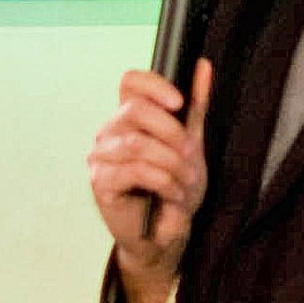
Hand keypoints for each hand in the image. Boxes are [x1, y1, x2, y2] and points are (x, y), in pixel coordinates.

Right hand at [88, 59, 209, 302]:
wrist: (167, 235)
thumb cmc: (175, 190)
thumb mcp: (192, 144)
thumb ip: (195, 106)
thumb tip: (203, 66)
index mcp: (129, 117)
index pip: (130, 82)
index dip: (154, 85)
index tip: (179, 103)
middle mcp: (109, 132)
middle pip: (134, 110)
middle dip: (171, 133)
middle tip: (192, 156)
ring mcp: (101, 156)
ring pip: (137, 143)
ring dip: (171, 164)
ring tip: (186, 182)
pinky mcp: (100, 182)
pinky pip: (133, 170)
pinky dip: (161, 181)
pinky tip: (172, 193)